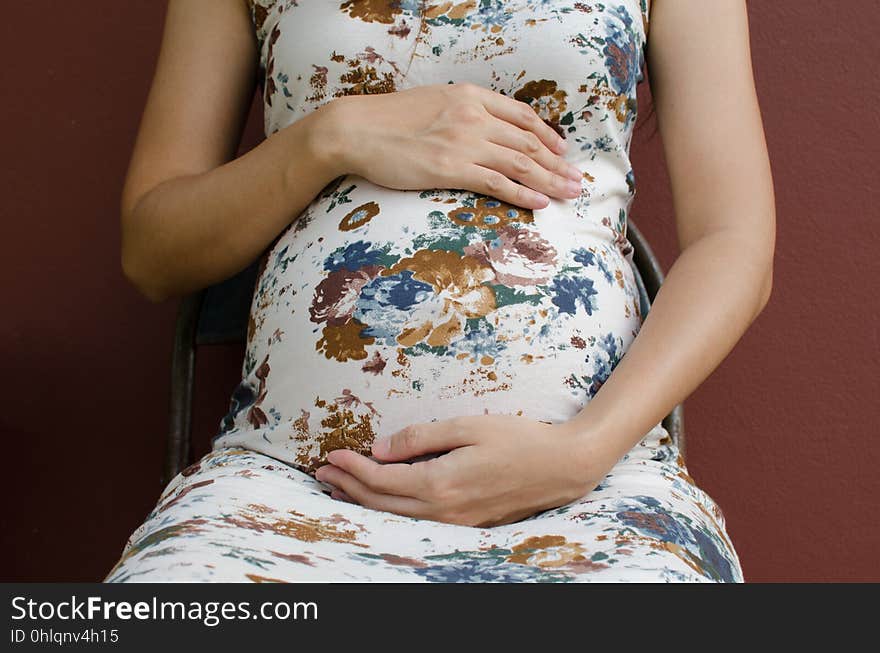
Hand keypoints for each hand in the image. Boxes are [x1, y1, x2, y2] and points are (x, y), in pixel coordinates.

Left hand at [314, 414, 612, 527]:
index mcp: (442, 483)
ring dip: (365, 501)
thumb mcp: (468, 427)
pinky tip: (382, 500)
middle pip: (383, 504)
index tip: (331, 454)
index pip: (383, 480)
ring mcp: (456, 521)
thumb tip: (380, 448)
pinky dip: (390, 509)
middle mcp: (444, 510)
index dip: (353, 468)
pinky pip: (416, 519)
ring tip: (341, 489)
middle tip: (322, 473)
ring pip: (397, 516)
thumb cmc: (518, 439)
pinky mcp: (466, 522)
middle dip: (349, 488)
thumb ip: (421, 438)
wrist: (563, 466)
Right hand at [321, 82, 583, 209]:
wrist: (357, 129)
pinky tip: (539, 202)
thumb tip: (483, 131)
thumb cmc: (389, 120)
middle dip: (557, 162)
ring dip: (549, 179)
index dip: (547, 135)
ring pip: (519, 162)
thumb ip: (462, 113)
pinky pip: (497, 182)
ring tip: (568, 193)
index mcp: (470, 97)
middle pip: (528, 141)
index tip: (562, 150)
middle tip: (576, 179)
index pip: (521, 116)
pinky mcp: (451, 168)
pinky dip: (522, 193)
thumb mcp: (434, 104)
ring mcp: (464, 142)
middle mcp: (474, 117)